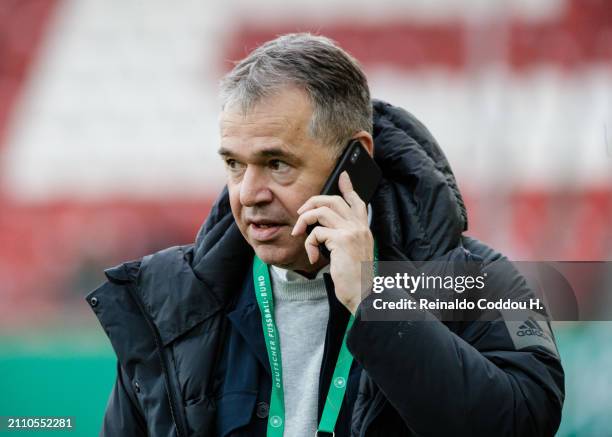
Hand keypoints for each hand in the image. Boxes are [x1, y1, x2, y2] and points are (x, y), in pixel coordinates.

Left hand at [291, 171, 373, 313]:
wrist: (362, 294)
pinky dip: (308, 244)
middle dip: (313, 202)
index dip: (349, 188)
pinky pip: (315, 232)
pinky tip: (313, 257)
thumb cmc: (355, 279)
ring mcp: (351, 231)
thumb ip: (343, 239)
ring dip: (304, 221)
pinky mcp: (341, 240)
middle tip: (301, 213)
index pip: (357, 202)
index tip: (343, 176)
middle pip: (333, 200)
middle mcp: (360, 227)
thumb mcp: (352, 254)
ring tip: (299, 234)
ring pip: (321, 211)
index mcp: (364, 229)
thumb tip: (322, 229)